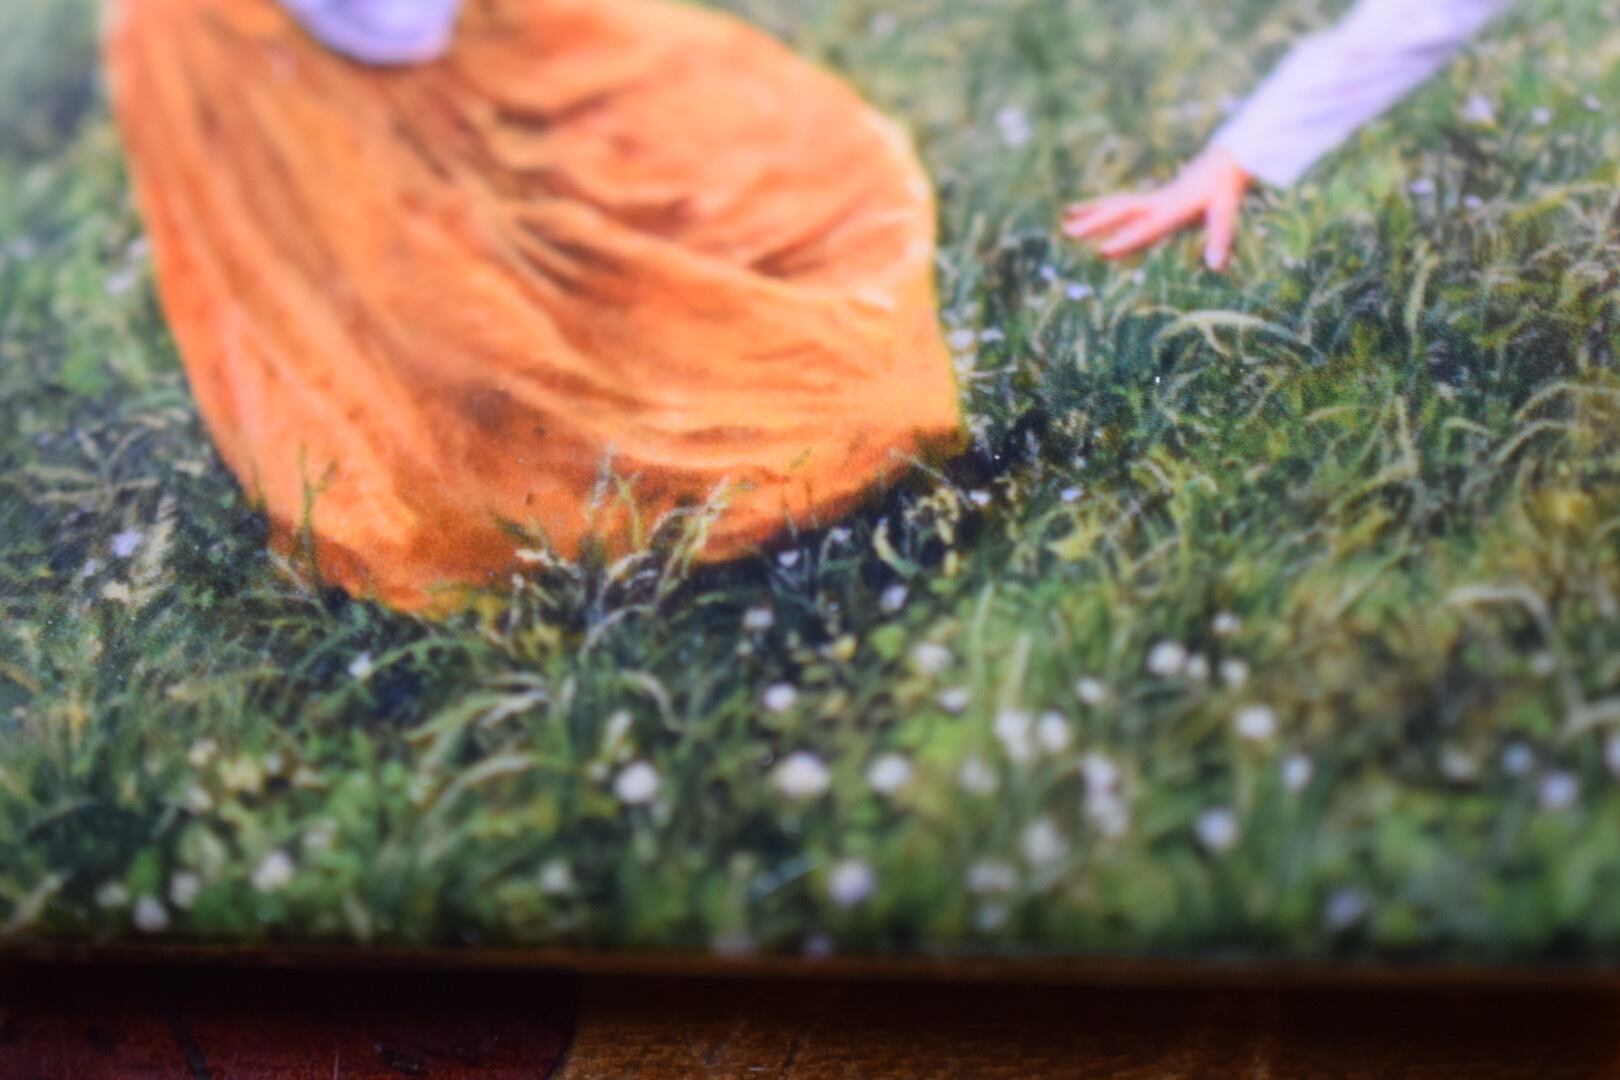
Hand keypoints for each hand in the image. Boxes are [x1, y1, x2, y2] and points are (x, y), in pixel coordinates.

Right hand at [1063, 146, 1253, 270]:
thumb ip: (1221, 237)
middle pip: (1120, 212)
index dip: (1126, 240)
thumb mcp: (1227, 211)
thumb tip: (1216, 267)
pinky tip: (1081, 213)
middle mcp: (1156, 202)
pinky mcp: (1149, 200)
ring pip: (1115, 206)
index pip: (1146, 228)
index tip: (1101, 252)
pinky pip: (1119, 204)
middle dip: (1094, 223)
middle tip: (1068, 232)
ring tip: (1064, 223)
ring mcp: (1150, 199)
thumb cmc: (1226, 187)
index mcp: (1173, 207)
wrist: (1224, 159)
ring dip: (1090, 214)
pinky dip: (1099, 208)